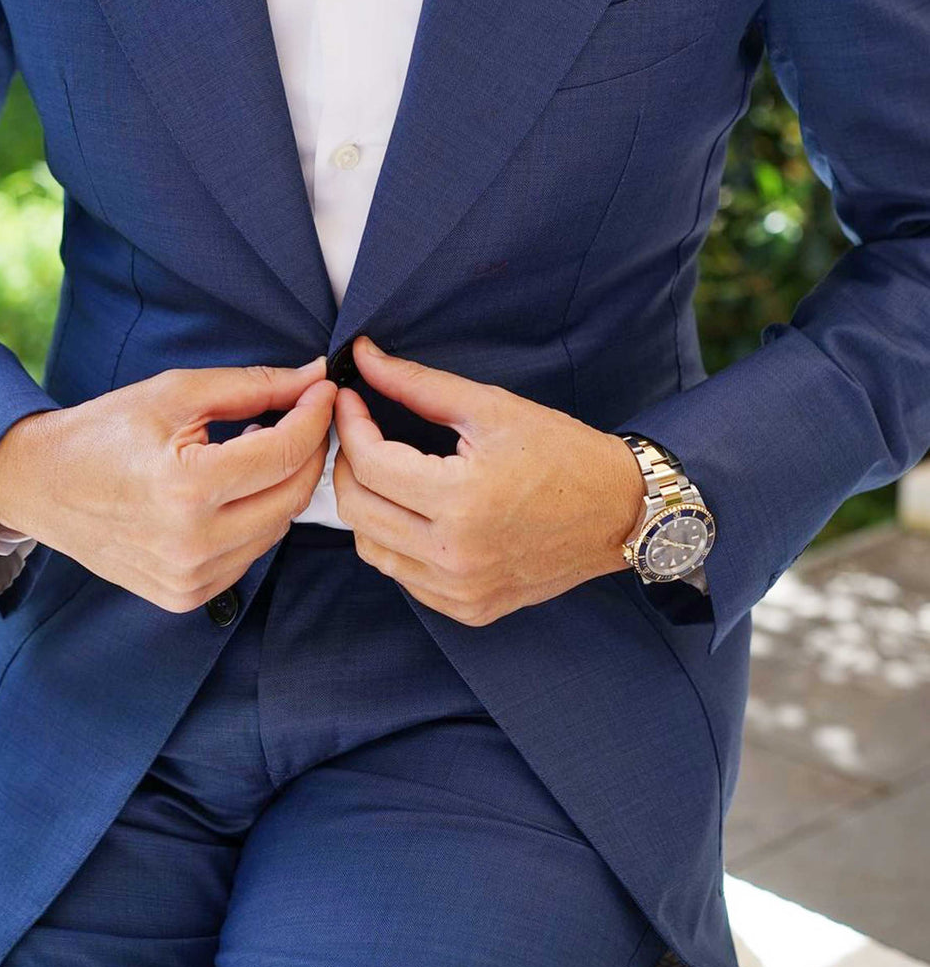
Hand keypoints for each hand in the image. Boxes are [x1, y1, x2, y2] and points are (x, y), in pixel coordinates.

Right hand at [0, 358, 335, 612]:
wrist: (41, 486)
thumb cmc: (104, 432)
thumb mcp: (175, 393)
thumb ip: (252, 386)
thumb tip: (312, 377)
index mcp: (186, 488)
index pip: (284, 452)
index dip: (314, 415)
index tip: (323, 389)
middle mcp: (192, 544)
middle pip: (293, 495)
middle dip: (309, 449)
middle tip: (304, 414)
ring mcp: (190, 578)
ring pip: (278, 527)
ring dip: (283, 485)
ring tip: (258, 448)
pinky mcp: (186, 596)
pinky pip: (250, 554)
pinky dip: (256, 517)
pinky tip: (233, 488)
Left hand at [332, 336, 643, 626]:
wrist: (620, 511)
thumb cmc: (563, 452)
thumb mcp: (491, 407)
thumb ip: (419, 384)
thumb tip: (363, 357)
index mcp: (461, 501)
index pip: (370, 464)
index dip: (350, 425)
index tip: (351, 399)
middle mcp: (455, 555)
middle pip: (356, 510)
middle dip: (347, 463)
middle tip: (361, 432)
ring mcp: (461, 590)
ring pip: (371, 548)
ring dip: (366, 504)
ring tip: (385, 470)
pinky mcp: (468, 609)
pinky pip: (403, 575)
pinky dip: (395, 540)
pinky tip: (414, 510)